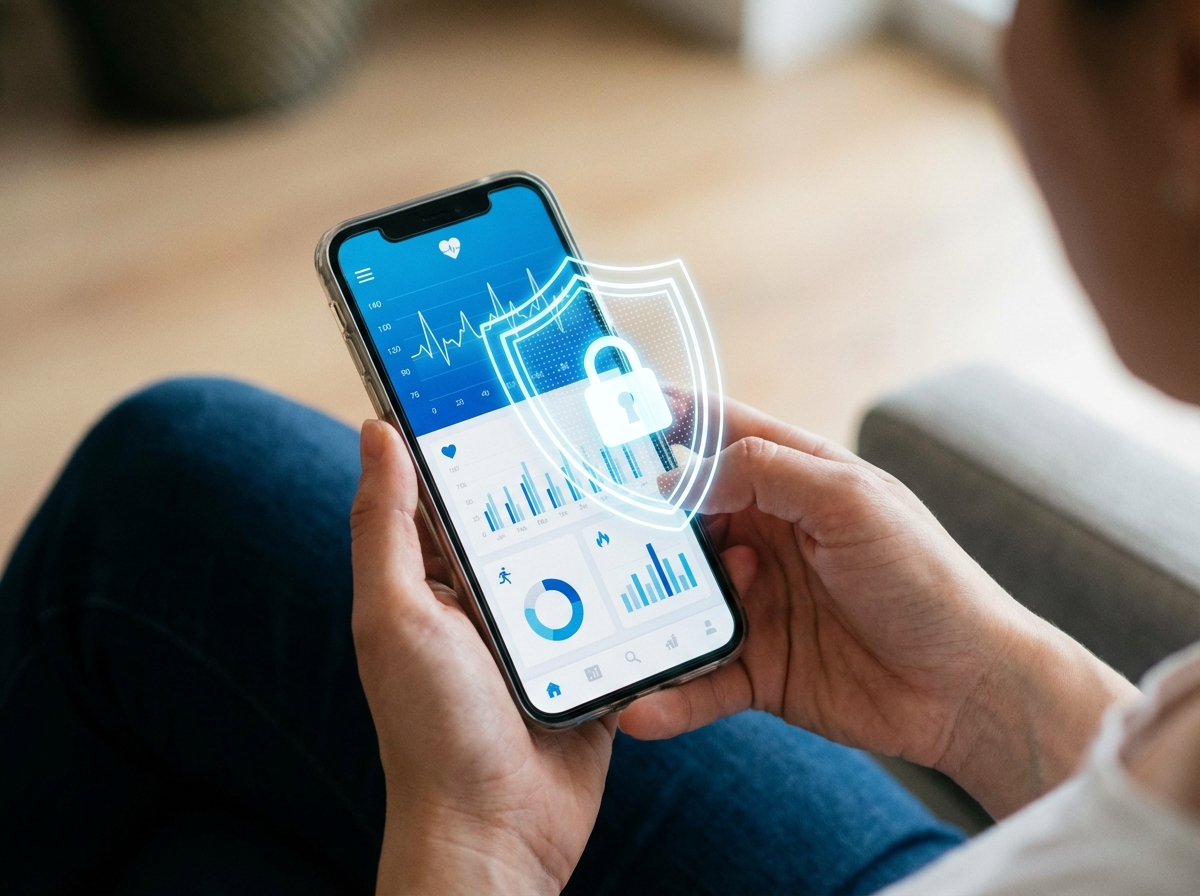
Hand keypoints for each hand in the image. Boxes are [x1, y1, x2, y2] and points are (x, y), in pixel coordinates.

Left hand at [350, 420, 615, 894]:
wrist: (500, 833)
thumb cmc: (432, 730)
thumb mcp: (397, 616)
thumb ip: (386, 527)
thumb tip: (376, 432)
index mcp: (436, 580)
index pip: (455, 492)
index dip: (477, 441)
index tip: (510, 384)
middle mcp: (489, 600)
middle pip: (529, 518)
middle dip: (560, 476)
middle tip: (601, 417)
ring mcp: (544, 632)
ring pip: (580, 558)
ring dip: (606, 526)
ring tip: (649, 468)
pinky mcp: (590, 663)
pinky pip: (618, 611)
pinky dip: (638, 585)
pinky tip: (670, 544)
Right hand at [621, 399, 1137, 817]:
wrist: (970, 688)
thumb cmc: (925, 579)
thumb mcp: (852, 503)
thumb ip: (770, 471)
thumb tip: (684, 474)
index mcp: (795, 481)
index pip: (718, 435)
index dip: (664, 421)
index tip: (605, 422)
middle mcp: (768, 536)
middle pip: (681, 522)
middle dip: (632, 528)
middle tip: (576, 537)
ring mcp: (759, 603)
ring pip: (679, 601)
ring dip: (642, 615)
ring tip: (598, 632)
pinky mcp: (759, 668)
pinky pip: (700, 677)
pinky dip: (670, 694)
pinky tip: (642, 708)